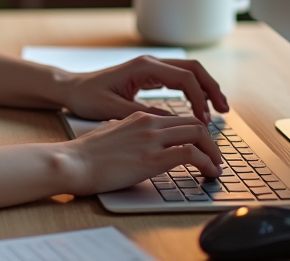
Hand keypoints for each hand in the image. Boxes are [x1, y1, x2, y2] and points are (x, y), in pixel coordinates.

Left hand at [62, 56, 229, 123]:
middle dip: (211, 88)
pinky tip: (199, 107)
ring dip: (205, 88)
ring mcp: (150, 67)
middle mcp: (150, 63)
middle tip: (224, 110)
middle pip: (193, 69)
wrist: (71, 88)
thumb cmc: (87, 98)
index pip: (183, 78)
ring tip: (219, 109)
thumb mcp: (114, 110)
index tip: (204, 120)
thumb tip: (174, 123)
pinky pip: (179, 79)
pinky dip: (193, 90)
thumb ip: (145, 116)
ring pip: (189, 72)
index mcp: (143, 68)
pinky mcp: (149, 75)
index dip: (199, 99)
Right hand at [63, 112, 222, 195]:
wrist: (73, 163)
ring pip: (198, 134)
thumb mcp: (108, 133)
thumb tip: (130, 138)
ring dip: (213, 152)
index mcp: (138, 117)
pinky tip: (209, 172)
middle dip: (210, 141)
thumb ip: (124, 132)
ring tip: (216, 167)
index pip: (177, 119)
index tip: (201, 147)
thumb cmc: (85, 154)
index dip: (195, 133)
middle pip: (194, 123)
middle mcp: (148, 123)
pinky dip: (207, 163)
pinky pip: (191, 154)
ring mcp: (151, 139)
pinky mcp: (153, 158)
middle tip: (215, 157)